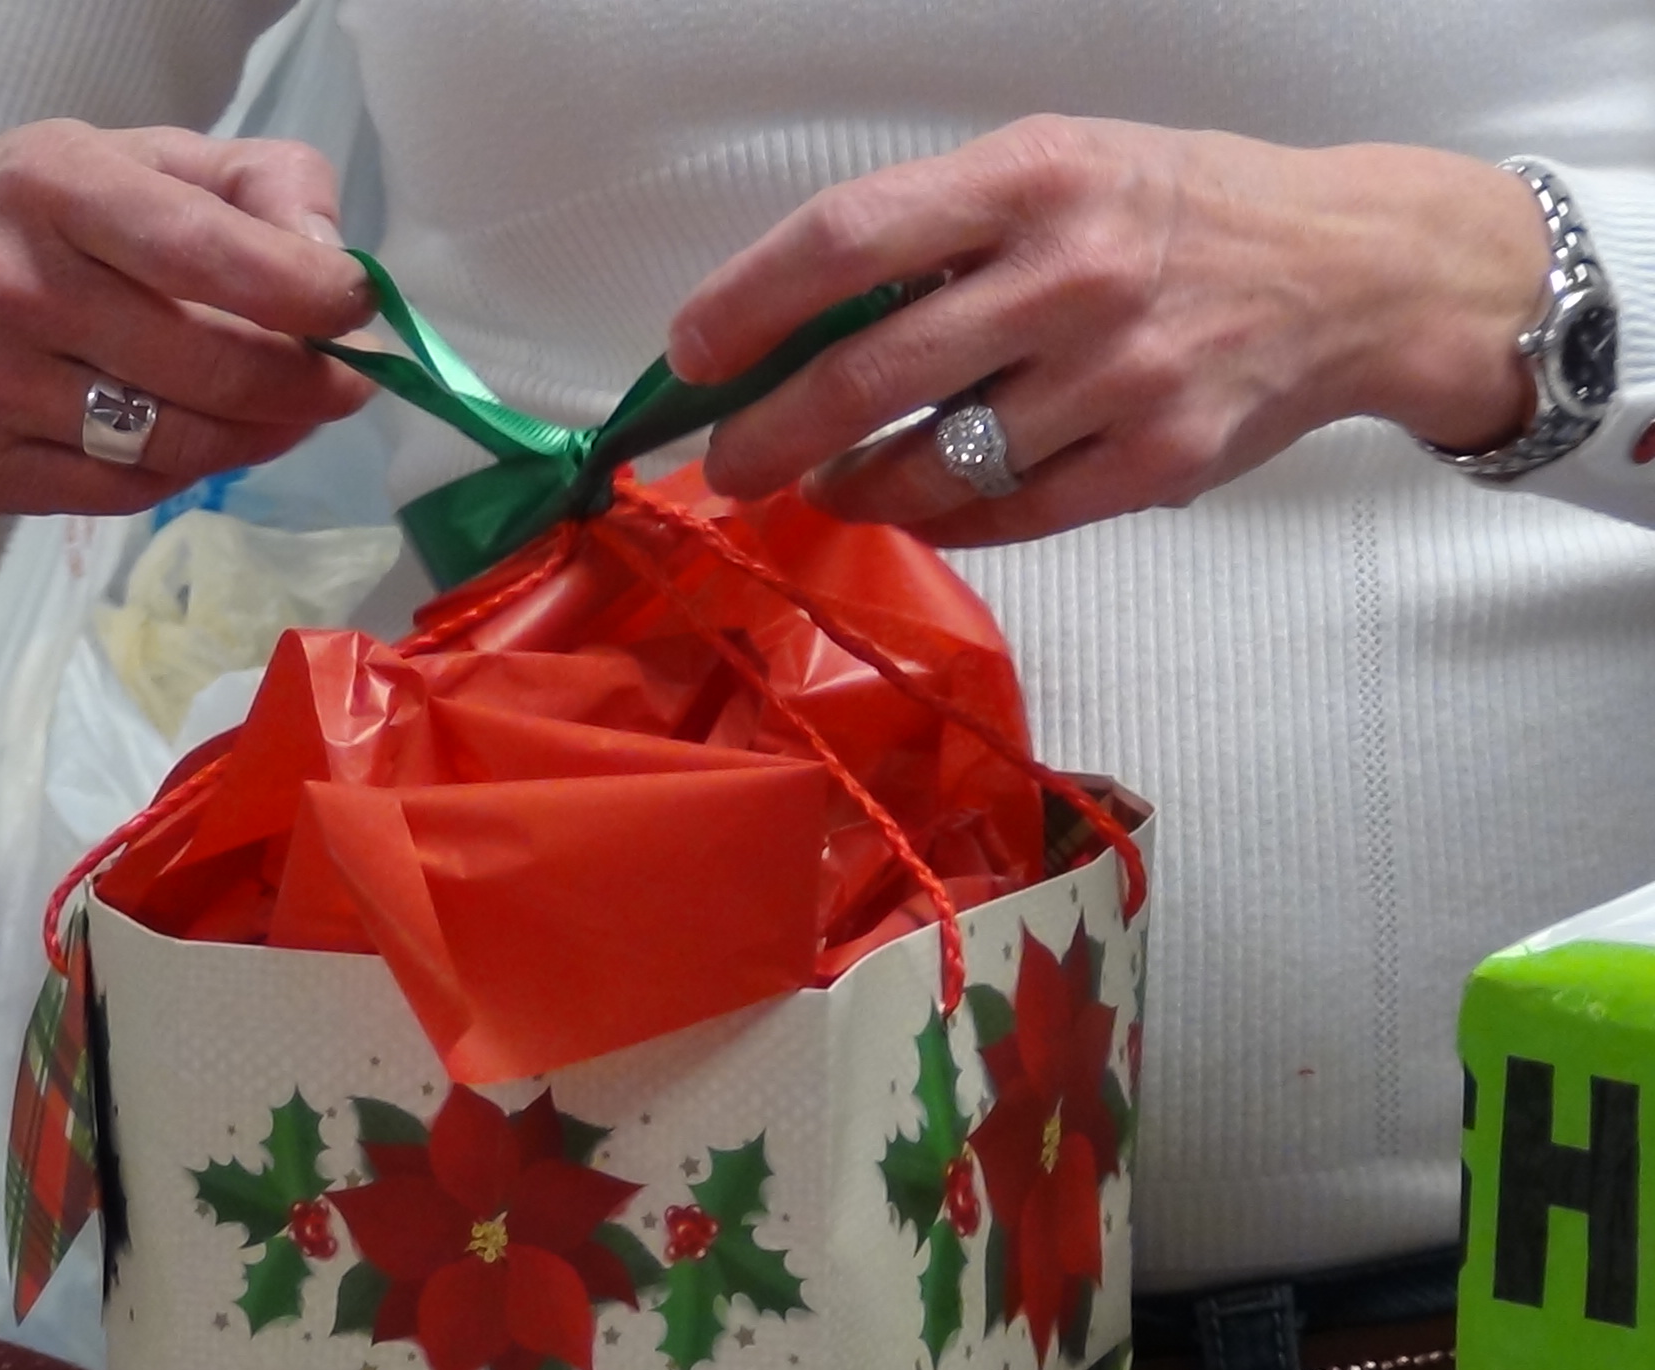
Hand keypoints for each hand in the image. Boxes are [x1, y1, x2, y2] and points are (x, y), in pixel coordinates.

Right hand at [0, 120, 377, 517]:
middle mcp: (11, 286)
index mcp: (54, 184)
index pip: (210, 251)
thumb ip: (253, 185)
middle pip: (216, 367)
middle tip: (346, 380)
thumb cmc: (22, 222)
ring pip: (184, 444)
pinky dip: (192, 470)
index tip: (359, 309)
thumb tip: (335, 264)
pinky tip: (207, 437)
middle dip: (308, 382)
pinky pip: (133, 492)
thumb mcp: (128, 160)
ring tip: (288, 408)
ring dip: (263, 434)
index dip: (309, 292)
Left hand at [668, 116, 1553, 546]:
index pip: (846, 240)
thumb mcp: (1057, 168)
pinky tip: (921, 505)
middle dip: (769, 437)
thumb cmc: (1176, 211)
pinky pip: (1007, 518)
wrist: (1354, 271)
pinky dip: (943, 523)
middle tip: (728, 466)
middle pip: (868, 377)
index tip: (693, 354)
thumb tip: (787, 328)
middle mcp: (1072, 275)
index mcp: (1032, 176)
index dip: (747, 306)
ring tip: (833, 484)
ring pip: (932, 470)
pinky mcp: (1157, 462)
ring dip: (854, 491)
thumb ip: (934, 235)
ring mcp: (1120, 378)